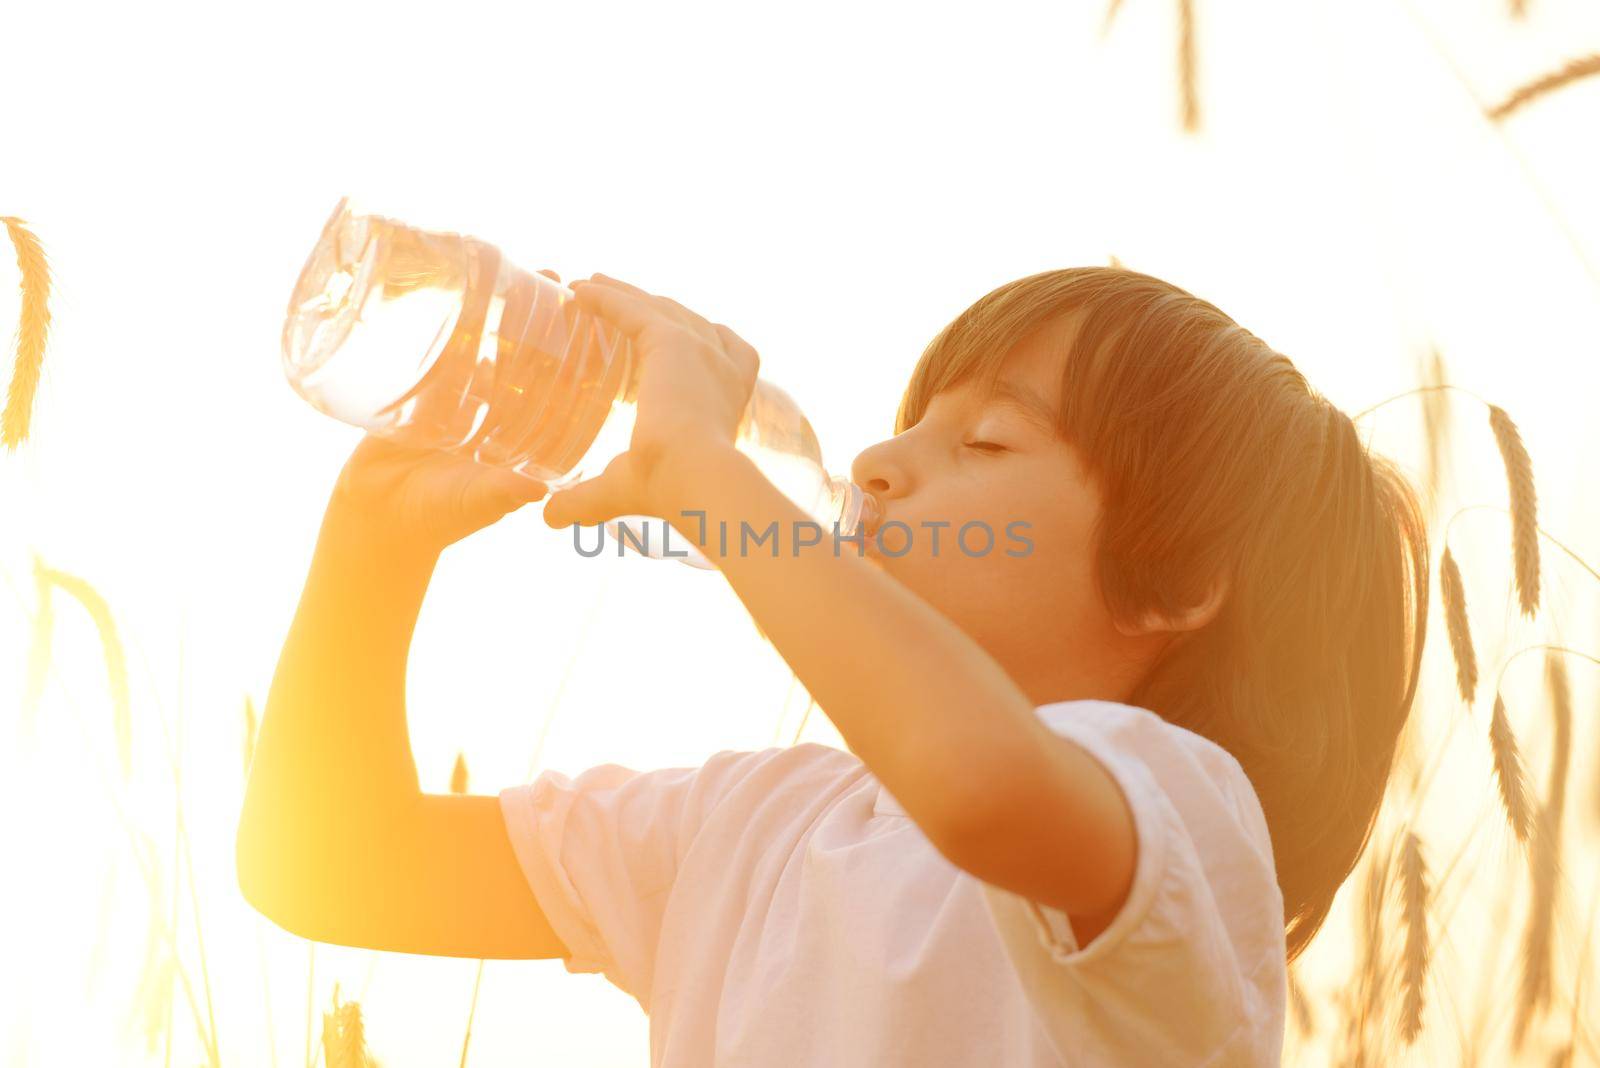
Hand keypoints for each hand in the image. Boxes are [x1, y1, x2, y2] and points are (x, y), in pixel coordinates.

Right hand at [325, 270, 564, 552]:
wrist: (377, 519)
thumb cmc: (437, 517)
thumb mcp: (476, 502)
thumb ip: (501, 494)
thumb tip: (537, 489)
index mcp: (520, 435)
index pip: (557, 390)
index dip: (575, 360)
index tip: (592, 327)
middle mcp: (496, 413)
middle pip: (526, 358)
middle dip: (541, 323)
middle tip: (555, 283)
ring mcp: (458, 399)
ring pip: (485, 347)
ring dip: (500, 313)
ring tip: (514, 276)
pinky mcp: (419, 392)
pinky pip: (440, 353)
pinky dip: (451, 327)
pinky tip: (458, 295)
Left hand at [540, 273, 758, 528]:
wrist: (694, 478)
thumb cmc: (673, 492)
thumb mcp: (628, 488)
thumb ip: (587, 499)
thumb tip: (549, 517)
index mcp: (729, 399)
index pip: (726, 354)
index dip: (702, 341)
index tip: (671, 333)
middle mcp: (722, 369)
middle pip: (689, 321)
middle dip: (653, 307)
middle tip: (617, 298)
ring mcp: (700, 351)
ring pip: (658, 308)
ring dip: (625, 293)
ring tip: (592, 285)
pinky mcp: (672, 342)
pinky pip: (633, 309)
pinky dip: (606, 297)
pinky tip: (578, 290)